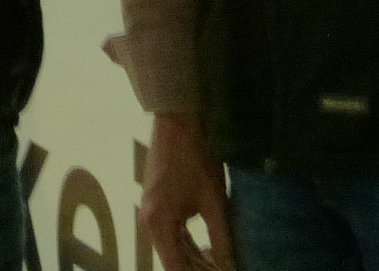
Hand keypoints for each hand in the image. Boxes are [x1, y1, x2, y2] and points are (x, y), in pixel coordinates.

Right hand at [140, 111, 234, 270]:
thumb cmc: (195, 158)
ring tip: (219, 262)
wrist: (176, 122)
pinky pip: (170, 232)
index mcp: (158, 225)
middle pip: (172, 260)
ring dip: (194, 257)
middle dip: (197, 268)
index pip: (175, 269)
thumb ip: (221, 238)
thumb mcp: (214, 201)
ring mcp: (149, 212)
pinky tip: (207, 247)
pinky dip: (187, 242)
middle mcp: (148, 223)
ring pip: (172, 247)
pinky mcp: (155, 203)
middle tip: (224, 267)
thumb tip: (230, 264)